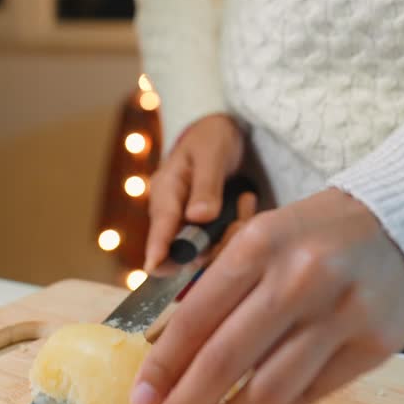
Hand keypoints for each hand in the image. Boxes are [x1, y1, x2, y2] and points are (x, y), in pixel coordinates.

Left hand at [131, 187, 403, 403]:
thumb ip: (222, 287)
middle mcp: (299, 277)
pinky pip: (312, 393)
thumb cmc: (317, 234)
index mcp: (260, 243)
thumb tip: (169, 353)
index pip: (198, 314)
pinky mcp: (374, 345)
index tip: (140, 400)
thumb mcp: (265, 237)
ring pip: (271, 387)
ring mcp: (340, 313)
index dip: (165, 364)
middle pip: (227, 357)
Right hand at [145, 114, 255, 272]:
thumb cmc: (211, 137)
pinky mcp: (204, 229)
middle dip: (218, 242)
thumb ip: (206, 185)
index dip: (157, 251)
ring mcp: (188, 223)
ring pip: (207, 249)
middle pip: (186, 248)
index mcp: (165, 190)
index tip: (155, 270)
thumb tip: (198, 217)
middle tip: (241, 220)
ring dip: (231, 234)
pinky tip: (246, 202)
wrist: (221, 133)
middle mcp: (172, 213)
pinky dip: (237, 228)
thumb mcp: (211, 154)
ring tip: (247, 202)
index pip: (160, 226)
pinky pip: (221, 242)